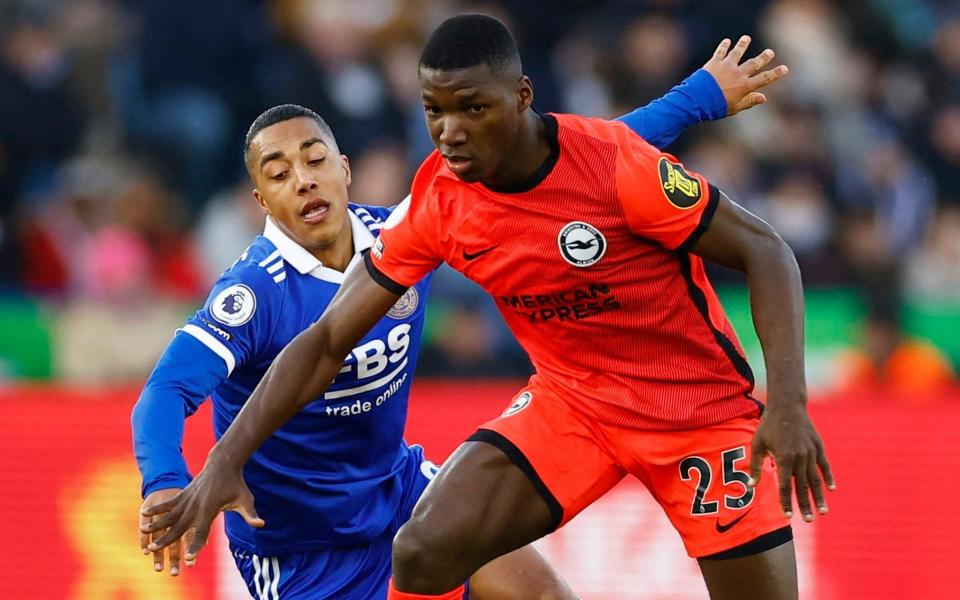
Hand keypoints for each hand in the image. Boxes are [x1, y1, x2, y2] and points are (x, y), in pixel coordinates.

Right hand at [140, 454, 263, 562]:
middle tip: (153, 551)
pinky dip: (157, 508)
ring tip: (144, 532)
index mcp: (209, 510)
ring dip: (156, 525)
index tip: (190, 559)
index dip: (196, 546)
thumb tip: (261, 525)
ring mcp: (188, 499)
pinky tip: (144, 514)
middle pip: (179, 526)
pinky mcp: (184, 493)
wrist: (224, 463)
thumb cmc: (236, 484)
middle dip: (166, 539)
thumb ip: (250, 515)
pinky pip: (168, 503)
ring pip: (169, 515)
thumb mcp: (245, 499)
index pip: (202, 532)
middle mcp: (196, 506)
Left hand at [703, 35, 788, 115]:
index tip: (785, 68)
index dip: (776, 73)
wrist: (698, 100)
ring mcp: (727, 67)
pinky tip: (727, 41)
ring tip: (746, 38)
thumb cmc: (716, 107)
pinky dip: (724, 46)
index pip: (764, 79)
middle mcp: (738, 74)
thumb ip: (749, 101)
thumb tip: (763, 97)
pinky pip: (720, 52)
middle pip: (754, 63)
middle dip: (763, 57)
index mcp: (745, 86)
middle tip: (770, 52)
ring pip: (737, 53)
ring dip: (743, 45)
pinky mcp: (714, 63)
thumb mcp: (735, 108)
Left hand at [748, 404, 835, 521]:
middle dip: (805, 504)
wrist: (787, 406)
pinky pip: (824, 465)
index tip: (788, 516)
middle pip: (802, 486)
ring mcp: (811, 452)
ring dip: (819, 496)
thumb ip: (755, 466)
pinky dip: (828, 477)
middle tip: (808, 520)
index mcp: (784, 458)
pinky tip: (831, 489)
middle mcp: (799, 457)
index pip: (785, 485)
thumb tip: (751, 485)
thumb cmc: (769, 425)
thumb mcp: (757, 443)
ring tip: (822, 512)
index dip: (786, 501)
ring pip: (816, 479)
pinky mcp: (818, 446)